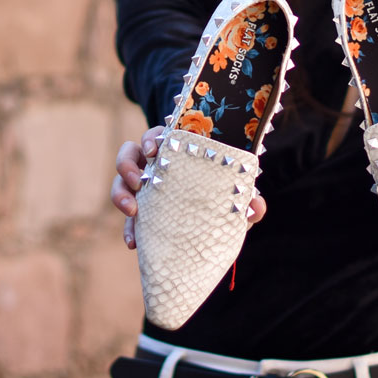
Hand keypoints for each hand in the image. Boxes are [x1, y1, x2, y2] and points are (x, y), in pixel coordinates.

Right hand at [111, 127, 266, 248]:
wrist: (213, 223)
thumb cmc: (222, 196)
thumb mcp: (234, 197)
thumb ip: (246, 202)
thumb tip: (257, 206)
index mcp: (177, 151)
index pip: (158, 135)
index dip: (151, 139)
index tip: (154, 151)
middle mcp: (156, 164)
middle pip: (130, 152)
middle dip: (128, 165)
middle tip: (137, 181)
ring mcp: (144, 186)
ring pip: (121, 180)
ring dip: (120, 193)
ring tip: (133, 211)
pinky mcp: (140, 210)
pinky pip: (127, 216)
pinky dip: (128, 228)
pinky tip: (134, 243)